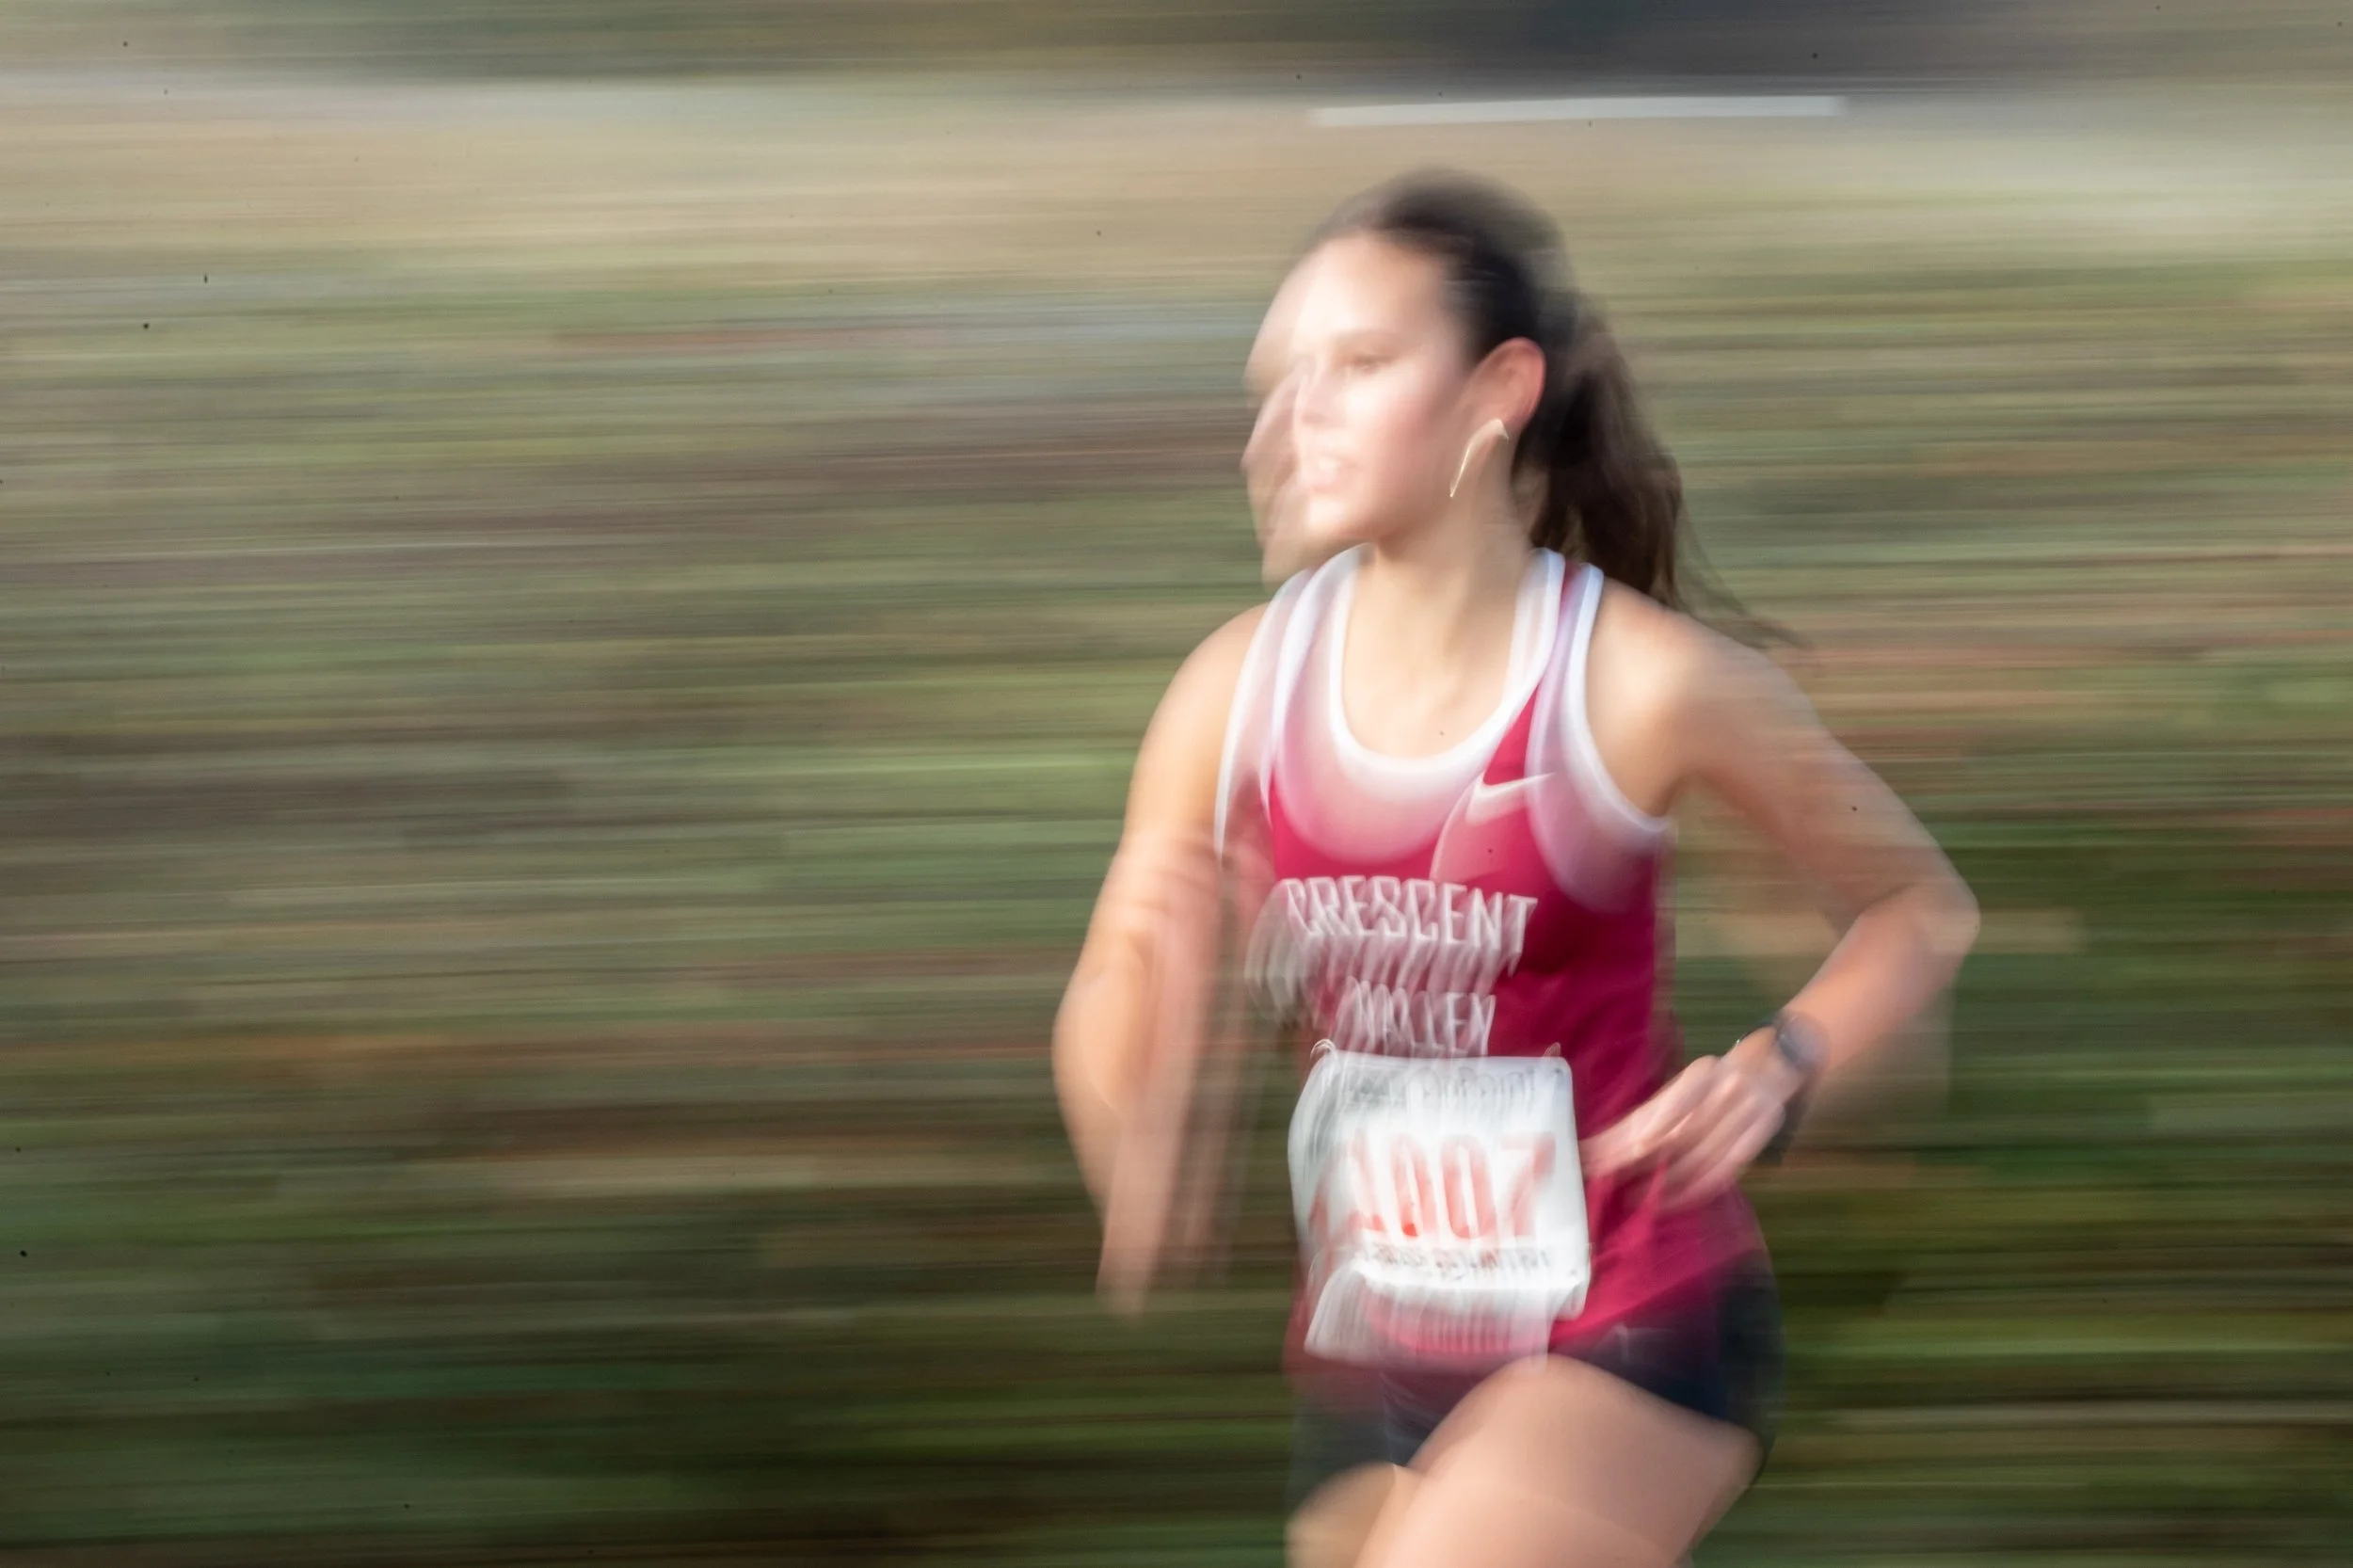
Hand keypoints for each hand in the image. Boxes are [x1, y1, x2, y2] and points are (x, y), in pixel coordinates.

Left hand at [1581, 1031, 1808, 1205]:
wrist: (1771, 1067)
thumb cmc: (1717, 1081)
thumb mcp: (1688, 1083)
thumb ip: (1659, 1110)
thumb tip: (1610, 1142)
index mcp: (1701, 1074)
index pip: (1665, 1108)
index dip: (1637, 1133)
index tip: (1605, 1152)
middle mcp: (1725, 1092)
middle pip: (1676, 1135)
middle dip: (1636, 1159)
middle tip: (1603, 1175)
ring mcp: (1747, 1115)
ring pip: (1699, 1157)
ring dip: (1664, 1181)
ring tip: (1632, 1196)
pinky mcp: (1759, 1137)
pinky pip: (1724, 1171)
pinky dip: (1696, 1189)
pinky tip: (1671, 1201)